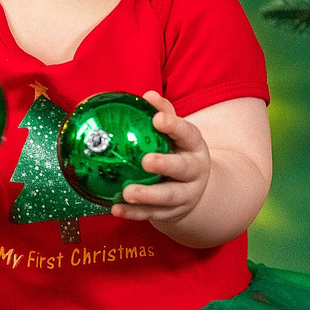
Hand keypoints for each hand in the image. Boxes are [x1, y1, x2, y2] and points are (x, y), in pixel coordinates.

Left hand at [111, 91, 209, 228]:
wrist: (194, 190)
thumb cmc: (177, 152)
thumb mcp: (177, 134)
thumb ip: (164, 114)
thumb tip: (146, 95)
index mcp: (194, 146)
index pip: (188, 133)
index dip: (174, 126)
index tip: (158, 119)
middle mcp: (194, 171)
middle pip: (183, 168)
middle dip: (165, 165)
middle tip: (146, 161)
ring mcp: (185, 194)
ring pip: (168, 196)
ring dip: (148, 195)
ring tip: (128, 193)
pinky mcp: (172, 212)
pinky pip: (152, 213)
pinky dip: (134, 213)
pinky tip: (115, 209)